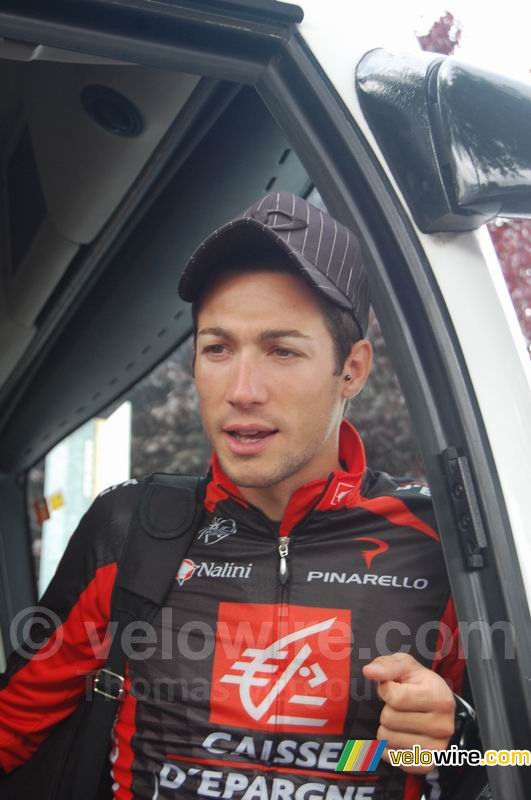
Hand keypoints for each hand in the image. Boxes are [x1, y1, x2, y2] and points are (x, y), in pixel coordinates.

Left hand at [362, 652, 454, 774]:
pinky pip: (392, 758)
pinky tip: (399, 736)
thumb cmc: (420, 684)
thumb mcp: (406, 666)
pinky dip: (389, 747)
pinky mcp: (427, 764)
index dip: (386, 690)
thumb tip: (368, 671)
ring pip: (388, 739)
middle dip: (386, 710)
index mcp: (439, 697)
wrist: (440, 708)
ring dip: (386, 728)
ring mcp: (436, 748)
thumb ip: (387, 665)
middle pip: (389, 719)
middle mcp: (442, 725)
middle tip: (398, 707)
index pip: (394, 698)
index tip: (394, 688)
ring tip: (399, 720)